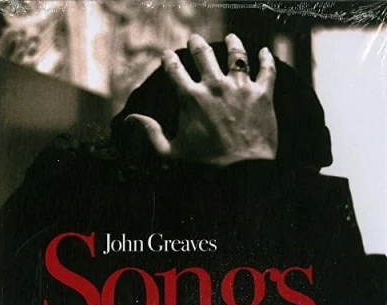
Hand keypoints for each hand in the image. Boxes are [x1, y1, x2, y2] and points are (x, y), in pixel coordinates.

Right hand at [126, 33, 276, 166]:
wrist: (243, 174)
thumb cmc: (206, 165)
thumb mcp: (171, 152)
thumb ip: (150, 133)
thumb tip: (129, 119)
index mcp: (191, 98)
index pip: (174, 69)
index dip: (169, 59)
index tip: (167, 55)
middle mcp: (215, 86)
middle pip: (203, 54)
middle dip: (196, 44)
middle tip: (194, 40)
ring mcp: (240, 88)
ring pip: (236, 55)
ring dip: (232, 43)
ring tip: (230, 37)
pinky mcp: (262, 95)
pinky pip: (267, 70)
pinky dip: (266, 58)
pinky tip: (264, 51)